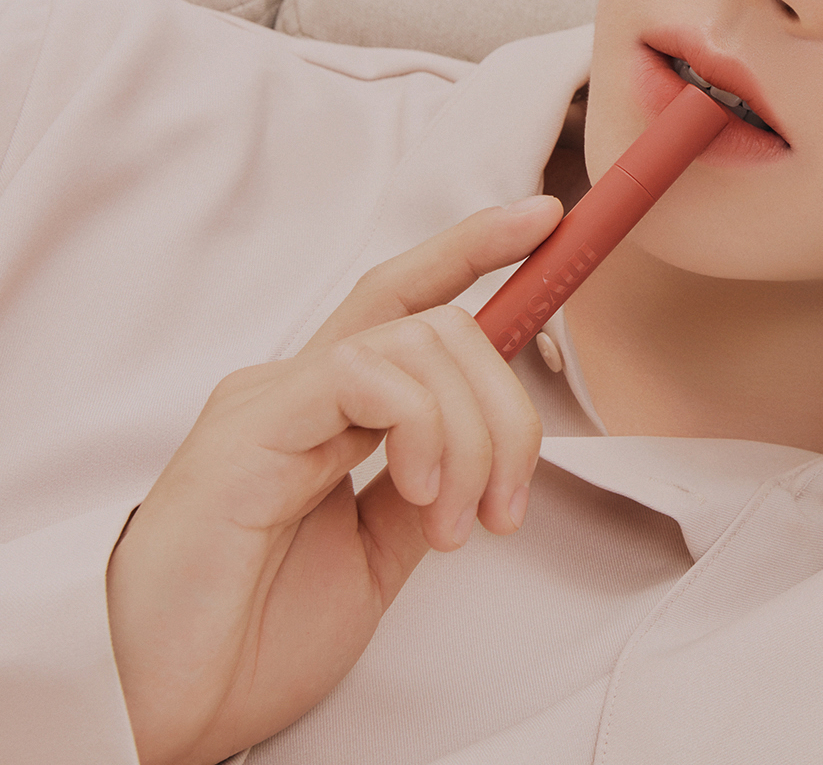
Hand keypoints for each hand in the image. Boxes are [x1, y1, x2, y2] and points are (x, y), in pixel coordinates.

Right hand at [105, 196, 563, 764]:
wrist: (171, 706)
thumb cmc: (256, 637)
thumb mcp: (378, 553)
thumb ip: (428, 487)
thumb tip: (490, 447)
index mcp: (329, 412)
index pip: (407, 300)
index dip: (474, 250)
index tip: (546, 222)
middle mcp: (297, 388)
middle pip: (440, 324)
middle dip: (508, 407)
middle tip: (506, 506)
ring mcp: (268, 402)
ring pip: (417, 343)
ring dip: (472, 437)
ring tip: (457, 526)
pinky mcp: (248, 430)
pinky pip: (361, 375)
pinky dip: (420, 428)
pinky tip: (419, 495)